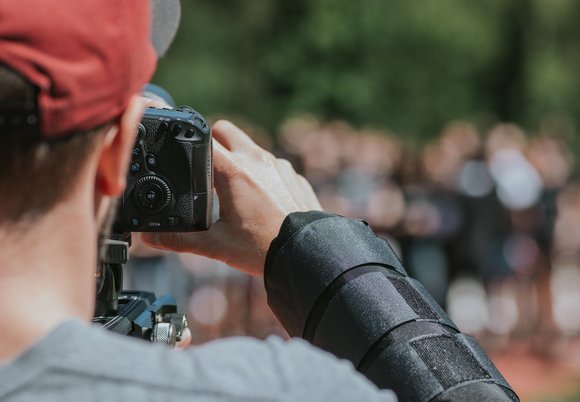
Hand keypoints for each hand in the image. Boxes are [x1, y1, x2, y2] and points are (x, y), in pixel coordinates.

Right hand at [142, 120, 321, 275]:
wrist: (307, 255)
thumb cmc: (263, 248)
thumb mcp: (216, 245)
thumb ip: (180, 239)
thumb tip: (151, 238)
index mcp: (234, 171)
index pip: (203, 139)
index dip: (189, 148)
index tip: (184, 161)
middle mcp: (258, 160)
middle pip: (225, 130)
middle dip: (213, 144)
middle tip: (208, 173)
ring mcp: (279, 166)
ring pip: (250, 147)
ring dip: (239, 159)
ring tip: (234, 191)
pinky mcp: (294, 176)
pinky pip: (273, 164)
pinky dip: (263, 175)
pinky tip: (262, 200)